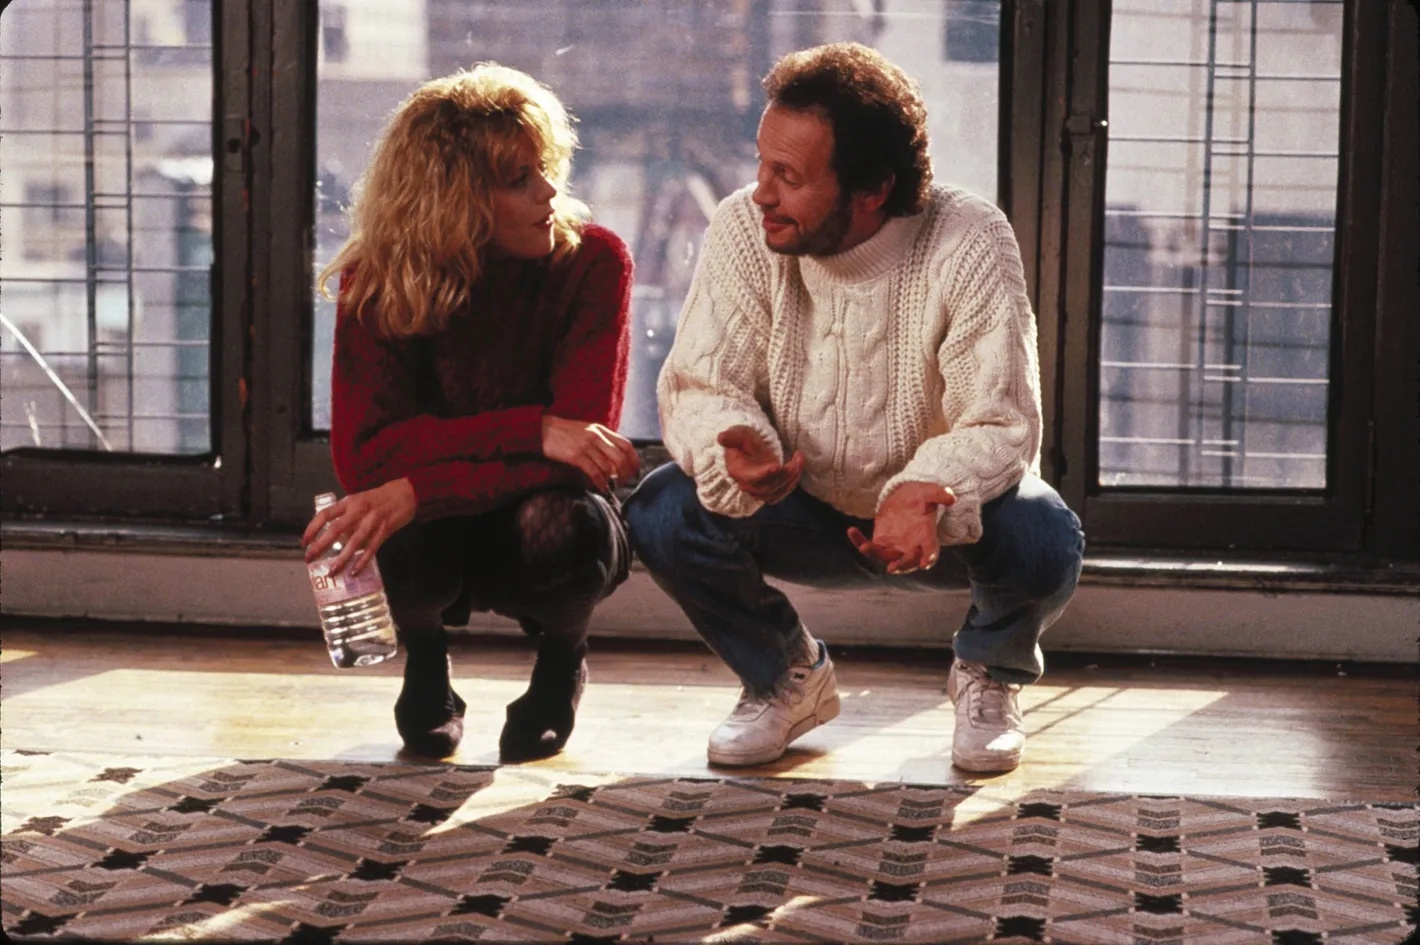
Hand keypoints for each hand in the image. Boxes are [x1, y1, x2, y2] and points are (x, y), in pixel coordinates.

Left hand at [301, 477, 416, 576]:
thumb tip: (335, 538)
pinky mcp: (385, 529)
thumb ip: (347, 517)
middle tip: (309, 559)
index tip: (304, 542)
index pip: (325, 515)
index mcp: (349, 502)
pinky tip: (354, 572)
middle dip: (320, 546)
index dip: (312, 529)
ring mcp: (372, 520)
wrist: (406, 492)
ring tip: (332, 572)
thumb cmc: (380, 498)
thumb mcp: (360, 501)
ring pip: (354, 542)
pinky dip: (362, 561)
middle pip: (335, 529)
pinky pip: (372, 548)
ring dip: (341, 559)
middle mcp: (358, 511)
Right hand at [541, 414, 639, 491]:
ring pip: (608, 466)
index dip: (634, 459)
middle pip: (620, 457)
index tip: (636, 470)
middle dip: (625, 473)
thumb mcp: (586, 430)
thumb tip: (615, 458)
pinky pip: (594, 472)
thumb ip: (601, 440)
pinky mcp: (575, 456)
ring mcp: (586, 445)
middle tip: (624, 482)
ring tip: (611, 486)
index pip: (626, 444)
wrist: (542, 430)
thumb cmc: (565, 432)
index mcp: (601, 429)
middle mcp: (596, 436)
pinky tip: (602, 487)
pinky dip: (600, 482)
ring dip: (612, 480)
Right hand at [718, 425, 804, 503]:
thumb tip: (721, 437)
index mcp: (738, 471)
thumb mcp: (738, 434)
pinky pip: (783, 492)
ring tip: (799, 460)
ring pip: (777, 491)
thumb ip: (732, 437)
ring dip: (791, 478)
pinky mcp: (770, 492)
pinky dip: (793, 482)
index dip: (764, 474)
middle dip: (784, 475)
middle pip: (767, 487)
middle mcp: (747, 485)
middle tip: (796, 460)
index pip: (751, 478)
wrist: (747, 449)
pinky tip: (798, 466)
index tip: (776, 466)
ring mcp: (759, 490)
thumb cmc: (742, 440)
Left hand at [847, 481, 955, 574]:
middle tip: (893, 568)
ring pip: (885, 557)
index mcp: (926, 536)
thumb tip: (951, 497)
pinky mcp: (880, 542)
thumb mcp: (929, 492)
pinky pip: (869, 547)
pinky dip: (859, 541)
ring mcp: (895, 547)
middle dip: (901, 565)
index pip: (930, 550)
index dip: (929, 557)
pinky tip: (851, 530)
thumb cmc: (921, 497)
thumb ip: (939, 494)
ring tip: (865, 547)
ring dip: (875, 555)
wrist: (905, 498)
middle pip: (907, 561)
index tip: (926, 563)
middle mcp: (911, 546)